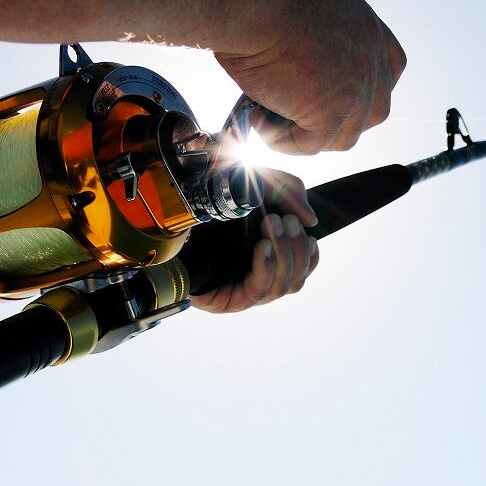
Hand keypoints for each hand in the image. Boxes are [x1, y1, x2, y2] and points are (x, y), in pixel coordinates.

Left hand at [190, 169, 319, 313]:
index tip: (305, 229)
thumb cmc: (215, 198)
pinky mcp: (229, 300)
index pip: (302, 270)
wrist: (174, 207)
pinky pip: (259, 290)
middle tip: (284, 221)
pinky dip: (266, 267)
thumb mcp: (258, 185)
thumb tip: (311, 220)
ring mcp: (244, 292)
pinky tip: (263, 247)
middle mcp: (256, 280)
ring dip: (284, 254)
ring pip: (283, 286)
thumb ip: (291, 193)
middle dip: (296, 249)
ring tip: (270, 226)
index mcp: (266, 260)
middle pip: (295, 280)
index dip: (310, 254)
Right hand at [212, 0, 405, 154]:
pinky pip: (309, 146)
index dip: (367, 89)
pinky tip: (256, 119)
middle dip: (339, 119)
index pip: (391, 70)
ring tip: (267, 116)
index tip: (338, 93)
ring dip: (307, 134)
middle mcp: (371, 61)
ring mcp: (356, 92)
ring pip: (342, 136)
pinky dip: (280, 140)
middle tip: (296, 113)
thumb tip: (291, 52)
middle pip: (373, 112)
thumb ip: (314, 31)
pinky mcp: (329, 115)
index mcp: (368, 28)